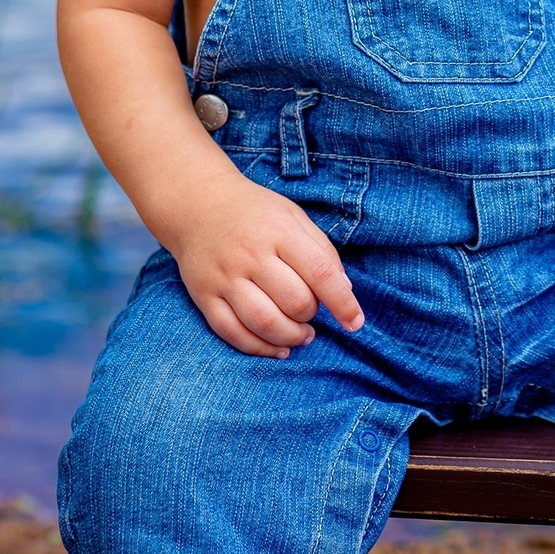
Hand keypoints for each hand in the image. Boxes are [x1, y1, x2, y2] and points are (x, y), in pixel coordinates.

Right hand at [167, 172, 364, 356]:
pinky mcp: (204, 296)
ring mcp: (225, 277)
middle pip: (293, 301)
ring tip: (302, 335)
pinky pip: (233, 333)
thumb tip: (345, 291)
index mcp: (279, 230)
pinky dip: (260, 348)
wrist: (198, 206)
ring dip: (291, 337)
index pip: (319, 272)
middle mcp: (250, 254)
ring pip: (264, 322)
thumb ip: (322, 250)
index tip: (355, 322)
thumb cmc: (256, 213)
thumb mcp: (294, 216)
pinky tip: (278, 348)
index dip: (342, 302)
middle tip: (312, 313)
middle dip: (311, 315)